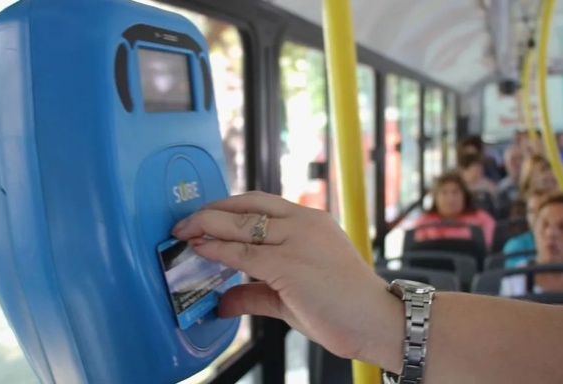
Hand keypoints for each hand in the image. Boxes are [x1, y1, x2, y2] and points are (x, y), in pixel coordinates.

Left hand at [172, 191, 401, 367]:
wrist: (378, 321)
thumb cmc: (344, 306)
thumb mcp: (294, 295)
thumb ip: (256, 292)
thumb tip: (224, 301)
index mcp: (310, 221)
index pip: (260, 203)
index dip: (228, 207)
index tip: (205, 216)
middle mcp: (304, 223)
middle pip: (246, 207)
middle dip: (210, 213)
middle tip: (184, 222)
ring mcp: (297, 241)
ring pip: (241, 225)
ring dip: (207, 226)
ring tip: (183, 233)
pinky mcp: (289, 264)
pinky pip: (243, 252)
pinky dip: (217, 249)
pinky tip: (200, 250)